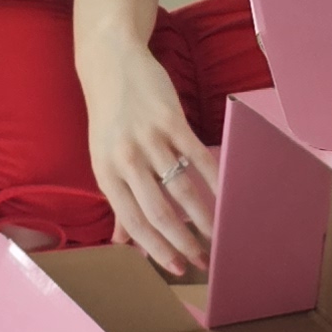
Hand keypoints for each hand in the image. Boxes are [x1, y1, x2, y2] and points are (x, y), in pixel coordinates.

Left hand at [80, 32, 220, 273]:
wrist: (111, 64)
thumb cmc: (108, 118)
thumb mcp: (103, 159)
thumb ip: (116, 200)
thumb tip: (120, 241)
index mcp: (106, 173)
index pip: (133, 221)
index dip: (155, 248)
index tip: (175, 267)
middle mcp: (126, 159)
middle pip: (158, 210)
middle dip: (183, 241)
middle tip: (203, 260)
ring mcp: (149, 139)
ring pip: (182, 188)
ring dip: (204, 217)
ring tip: (219, 234)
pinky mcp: (171, 120)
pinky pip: (197, 157)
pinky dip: (215, 179)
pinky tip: (227, 195)